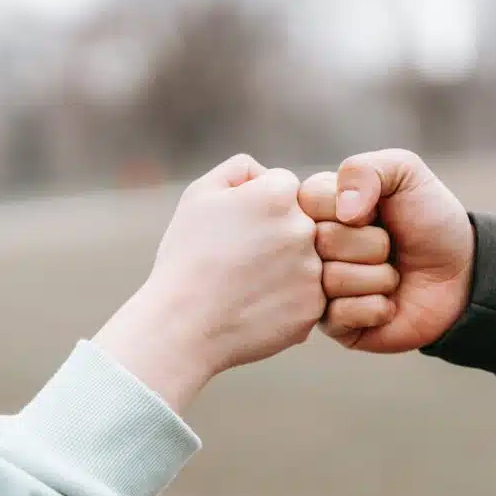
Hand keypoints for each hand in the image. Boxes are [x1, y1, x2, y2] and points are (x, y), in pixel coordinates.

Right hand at [94, 154, 324, 409]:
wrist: (182, 325)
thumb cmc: (186, 258)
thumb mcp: (199, 196)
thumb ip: (240, 170)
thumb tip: (266, 173)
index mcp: (278, 194)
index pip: (284, 187)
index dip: (257, 208)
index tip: (235, 230)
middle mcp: (304, 228)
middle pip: (300, 223)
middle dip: (275, 237)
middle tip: (239, 261)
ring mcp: (313, 270)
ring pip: (305, 260)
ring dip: (283, 269)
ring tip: (244, 286)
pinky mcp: (313, 307)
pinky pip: (306, 295)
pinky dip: (284, 301)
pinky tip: (254, 307)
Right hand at [299, 149, 473, 352]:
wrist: (463, 274)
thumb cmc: (430, 220)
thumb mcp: (405, 173)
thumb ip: (365, 170)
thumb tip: (343, 211)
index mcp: (317, 207)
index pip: (307, 200)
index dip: (349, 207)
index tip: (374, 211)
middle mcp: (311, 248)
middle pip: (321, 241)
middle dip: (371, 244)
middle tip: (390, 247)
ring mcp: (319, 287)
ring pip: (332, 280)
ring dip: (378, 277)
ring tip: (392, 274)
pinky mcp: (334, 324)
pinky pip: (340, 315)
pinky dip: (376, 307)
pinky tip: (389, 303)